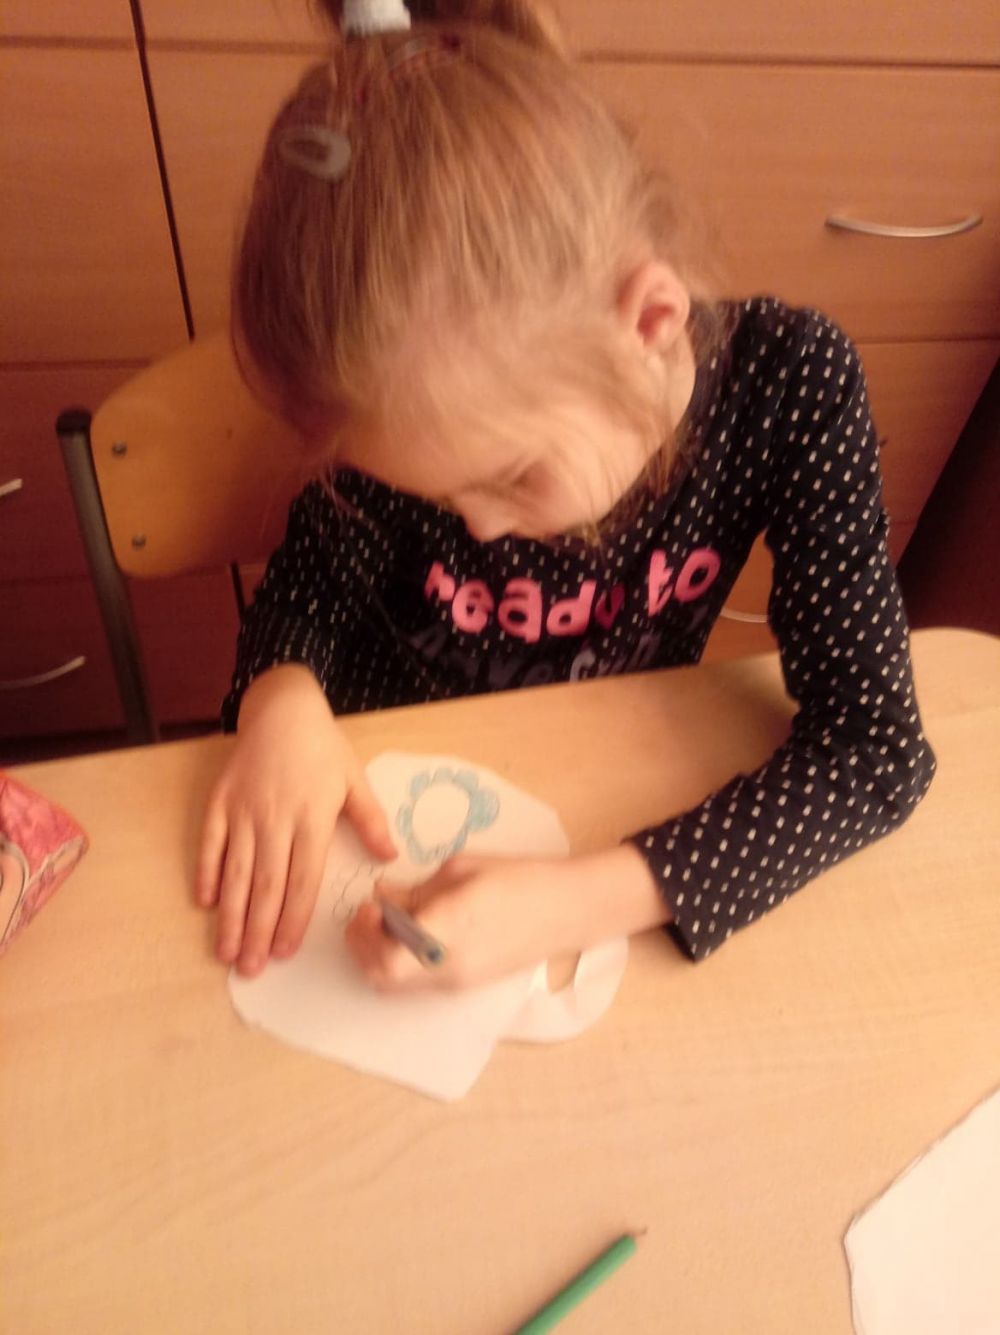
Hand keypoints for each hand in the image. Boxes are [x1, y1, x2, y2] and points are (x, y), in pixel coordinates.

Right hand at [196, 665, 395, 975]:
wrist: (282, 707)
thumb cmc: (322, 747)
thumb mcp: (354, 779)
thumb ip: (370, 820)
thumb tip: (389, 858)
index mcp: (311, 819)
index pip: (302, 880)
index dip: (292, 918)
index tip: (284, 951)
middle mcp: (275, 819)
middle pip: (266, 885)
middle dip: (257, 930)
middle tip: (251, 969)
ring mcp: (244, 811)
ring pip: (235, 871)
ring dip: (230, 914)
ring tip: (226, 951)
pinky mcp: (220, 801)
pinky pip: (210, 842)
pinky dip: (207, 872)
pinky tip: (206, 902)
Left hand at [345, 845, 669, 991]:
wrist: (567, 908)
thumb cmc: (518, 878)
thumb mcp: (461, 870)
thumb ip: (416, 888)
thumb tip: (382, 896)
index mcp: (448, 933)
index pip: (387, 957)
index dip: (365, 935)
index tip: (366, 904)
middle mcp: (449, 968)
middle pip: (383, 979)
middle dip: (363, 948)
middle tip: (365, 916)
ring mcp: (458, 982)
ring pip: (397, 986)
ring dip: (379, 958)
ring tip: (385, 922)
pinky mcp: (466, 983)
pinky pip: (418, 982)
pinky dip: (400, 962)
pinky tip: (410, 931)